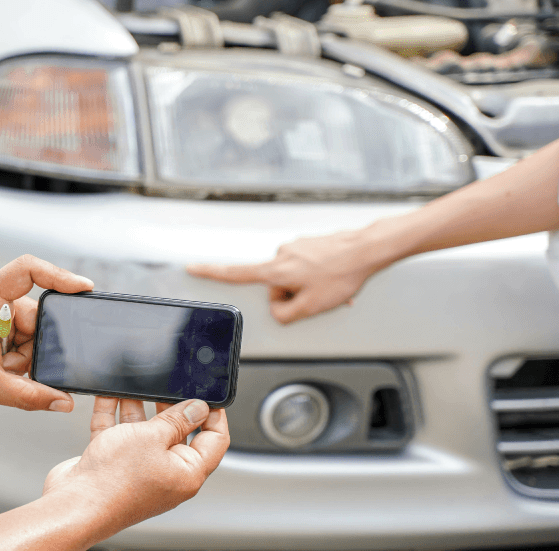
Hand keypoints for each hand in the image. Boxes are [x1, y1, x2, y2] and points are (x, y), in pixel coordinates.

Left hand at [0, 255, 92, 411]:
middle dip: (31, 346)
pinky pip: (12, 334)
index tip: (84, 289)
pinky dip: (11, 355)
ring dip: (20, 355)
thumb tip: (64, 402)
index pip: (28, 271)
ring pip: (25, 329)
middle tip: (11, 369)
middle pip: (33, 314)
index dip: (60, 276)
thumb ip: (30, 395)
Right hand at [42, 398, 228, 535]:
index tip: (206, 395)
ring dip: (138, 408)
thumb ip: (176, 419)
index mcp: (187, 472)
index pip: (215, 440)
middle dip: (169, 406)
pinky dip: (114, 415)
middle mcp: (166, 473)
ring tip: (135, 386)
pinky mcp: (115, 465)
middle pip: (177, 433)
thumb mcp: (152, 437)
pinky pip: (119, 435)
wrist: (74, 503)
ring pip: (145, 431)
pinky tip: (108, 396)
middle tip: (166, 386)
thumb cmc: (114, 482)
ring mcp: (140, 470)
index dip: (214, 415)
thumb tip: (198, 408)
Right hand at [187, 228, 385, 323]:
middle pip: (275, 285)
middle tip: (316, 296)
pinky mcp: (309, 244)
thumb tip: (280, 310)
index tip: (192, 268)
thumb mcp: (312, 306)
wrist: (366, 250)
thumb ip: (286, 314)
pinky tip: (334, 279)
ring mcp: (296, 247)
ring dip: (309, 286)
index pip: (235, 273)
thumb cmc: (342, 274)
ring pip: (294, 278)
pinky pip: (307, 268)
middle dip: (293, 294)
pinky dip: (318, 277)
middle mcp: (282, 254)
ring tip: (330, 286)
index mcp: (277, 270)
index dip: (211, 272)